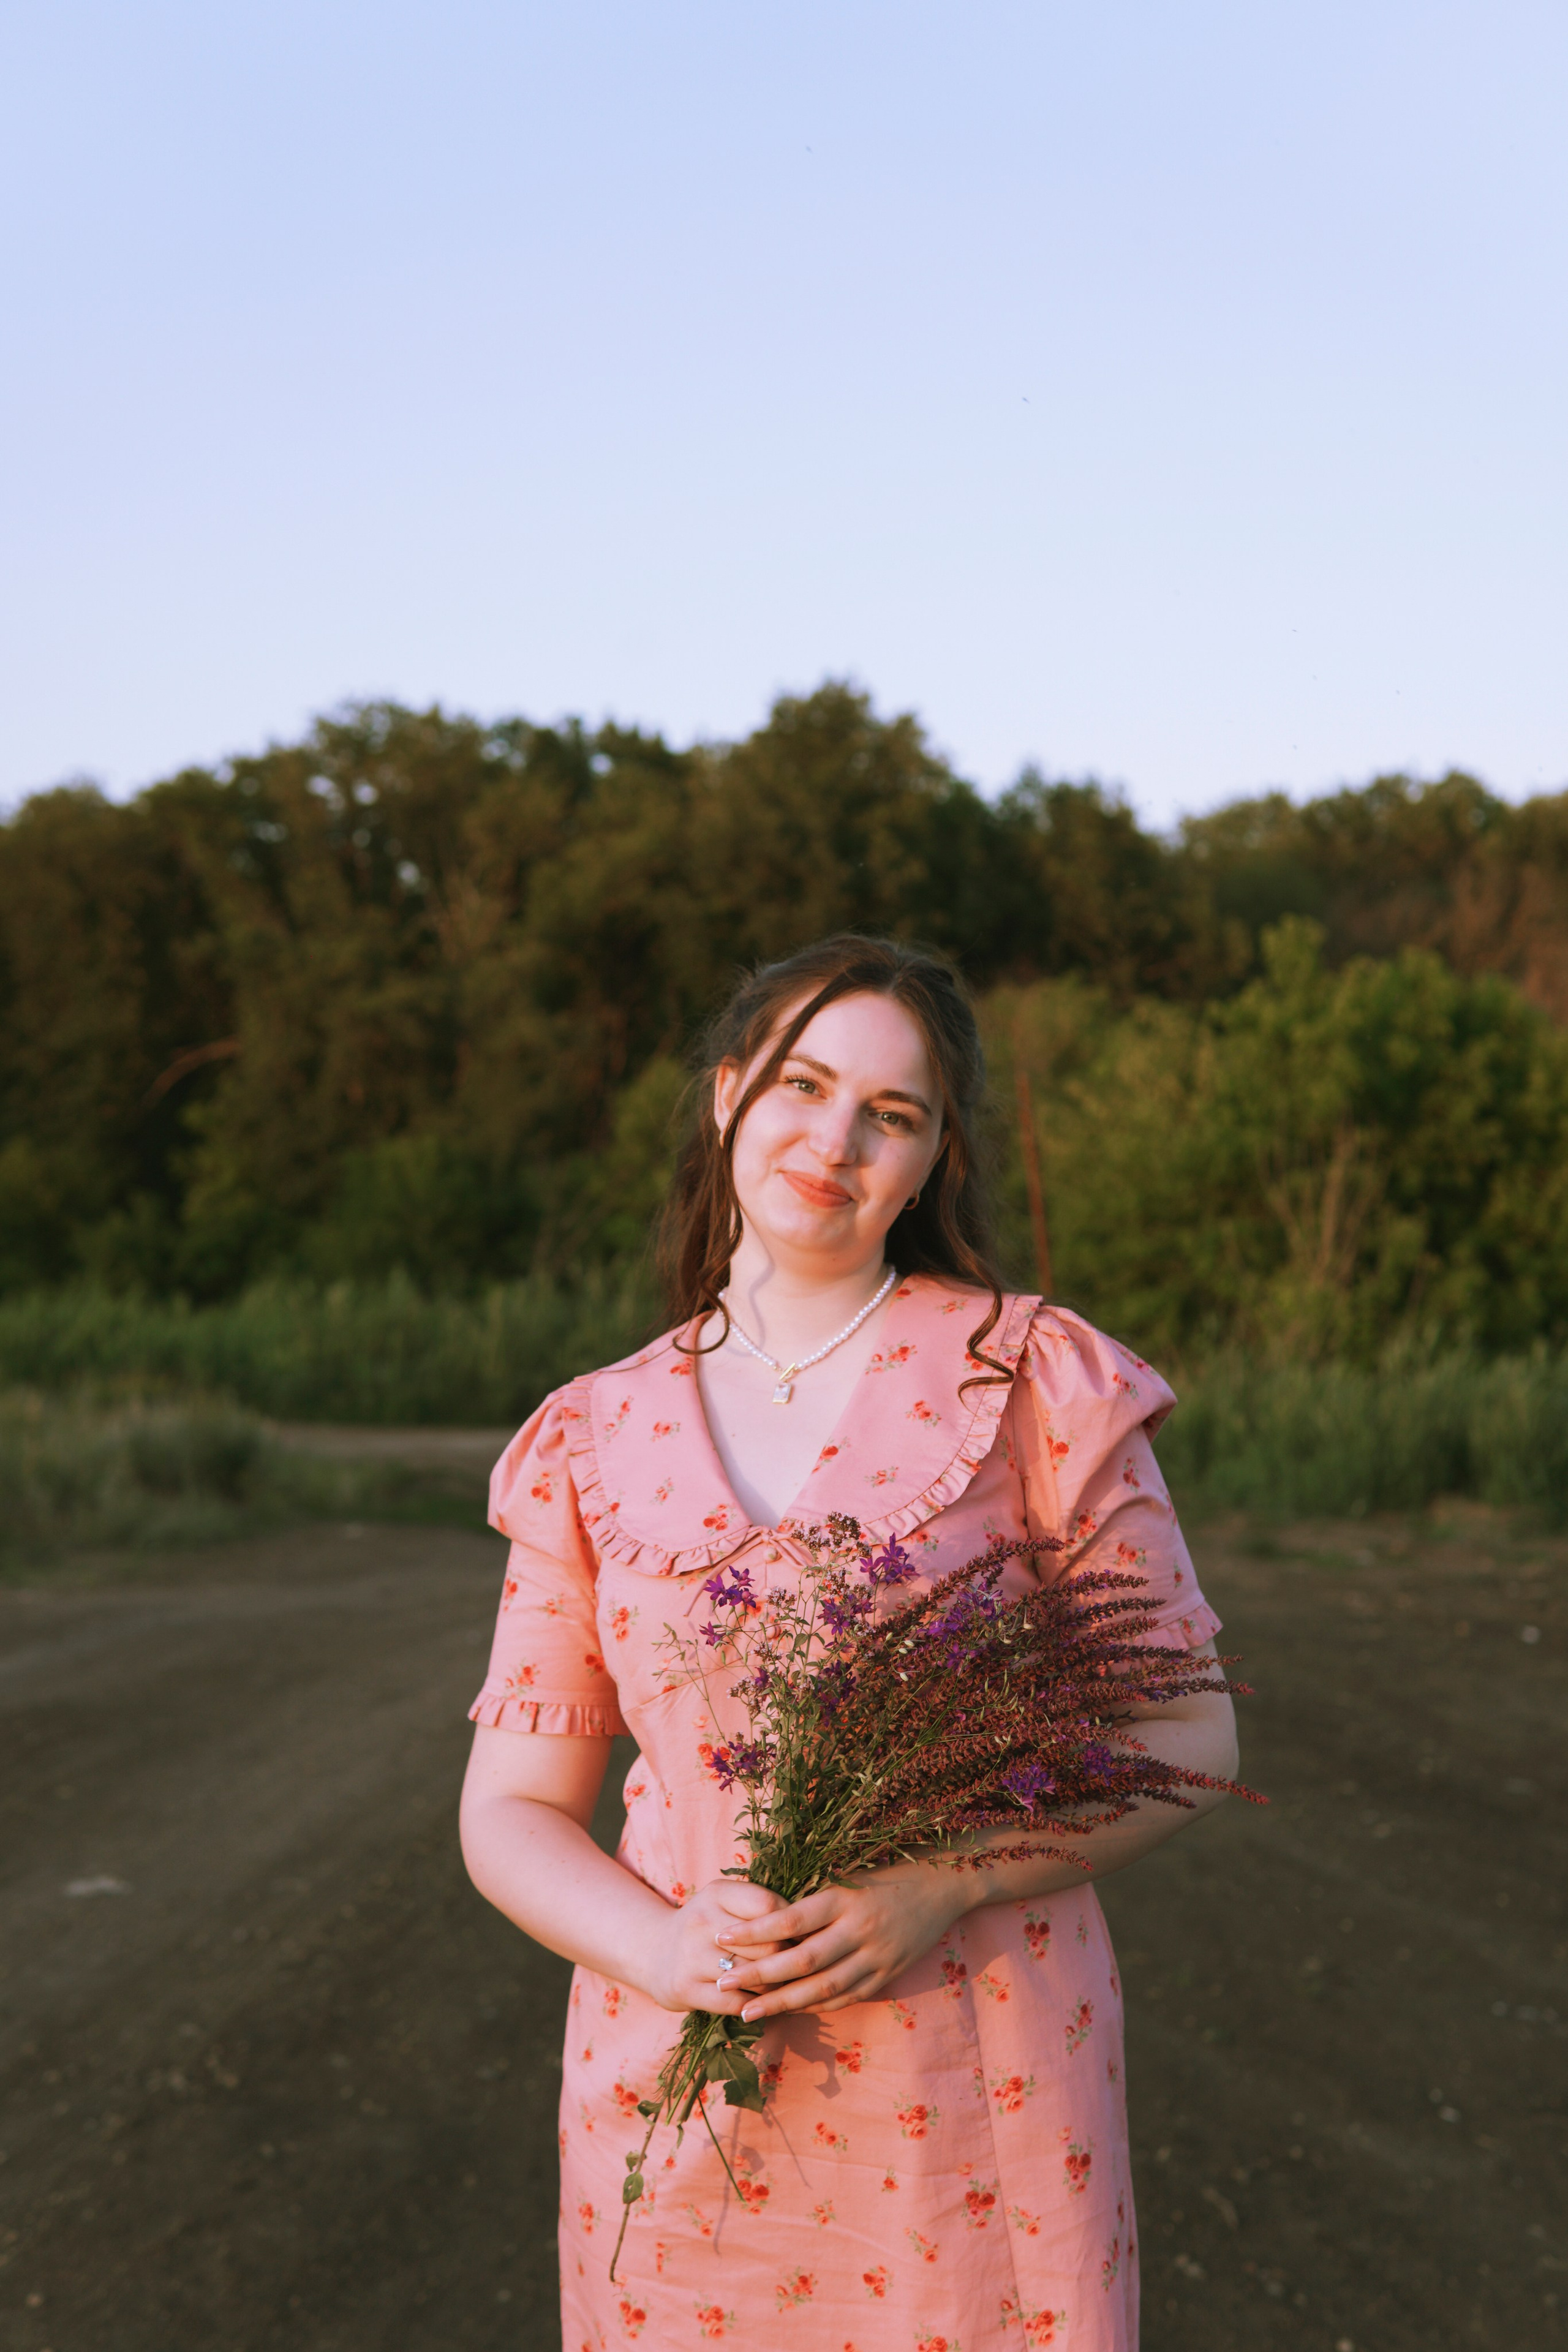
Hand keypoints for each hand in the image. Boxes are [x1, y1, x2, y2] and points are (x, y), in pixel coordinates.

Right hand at [641, 1877, 790, 2014]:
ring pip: (755, 1975)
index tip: (805, 1935)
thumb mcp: (726, 1903)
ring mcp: (690, 1955)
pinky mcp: (684, 1988)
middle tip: (797, 1966)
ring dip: (774, 1984)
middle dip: (788, 1958)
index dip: (793, 1924)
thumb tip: (811, 1925)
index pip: (769, 1905)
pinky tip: (760, 2002)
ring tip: (782, 1984)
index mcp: (717, 1893)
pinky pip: (736, 2002)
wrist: (654, 1951)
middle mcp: (701, 1920)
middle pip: (767, 1944)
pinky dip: (754, 2005)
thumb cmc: (706, 1925)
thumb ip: (760, 1907)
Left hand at [716, 1862, 974, 2018]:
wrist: (944, 1887)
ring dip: (780, 2003)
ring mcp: (875, 1957)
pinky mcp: (886, 1976)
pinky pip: (844, 1998)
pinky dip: (812, 2007)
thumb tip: (764, 1919)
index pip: (790, 1919)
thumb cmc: (887, 1874)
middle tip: (722, 1984)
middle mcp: (858, 1929)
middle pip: (802, 1961)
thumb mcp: (848, 1876)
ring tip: (746, 2012)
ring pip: (821, 1988)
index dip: (753, 1932)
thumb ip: (813, 1901)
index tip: (721, 1937)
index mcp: (844, 1897)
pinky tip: (786, 2011)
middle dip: (759, 1976)